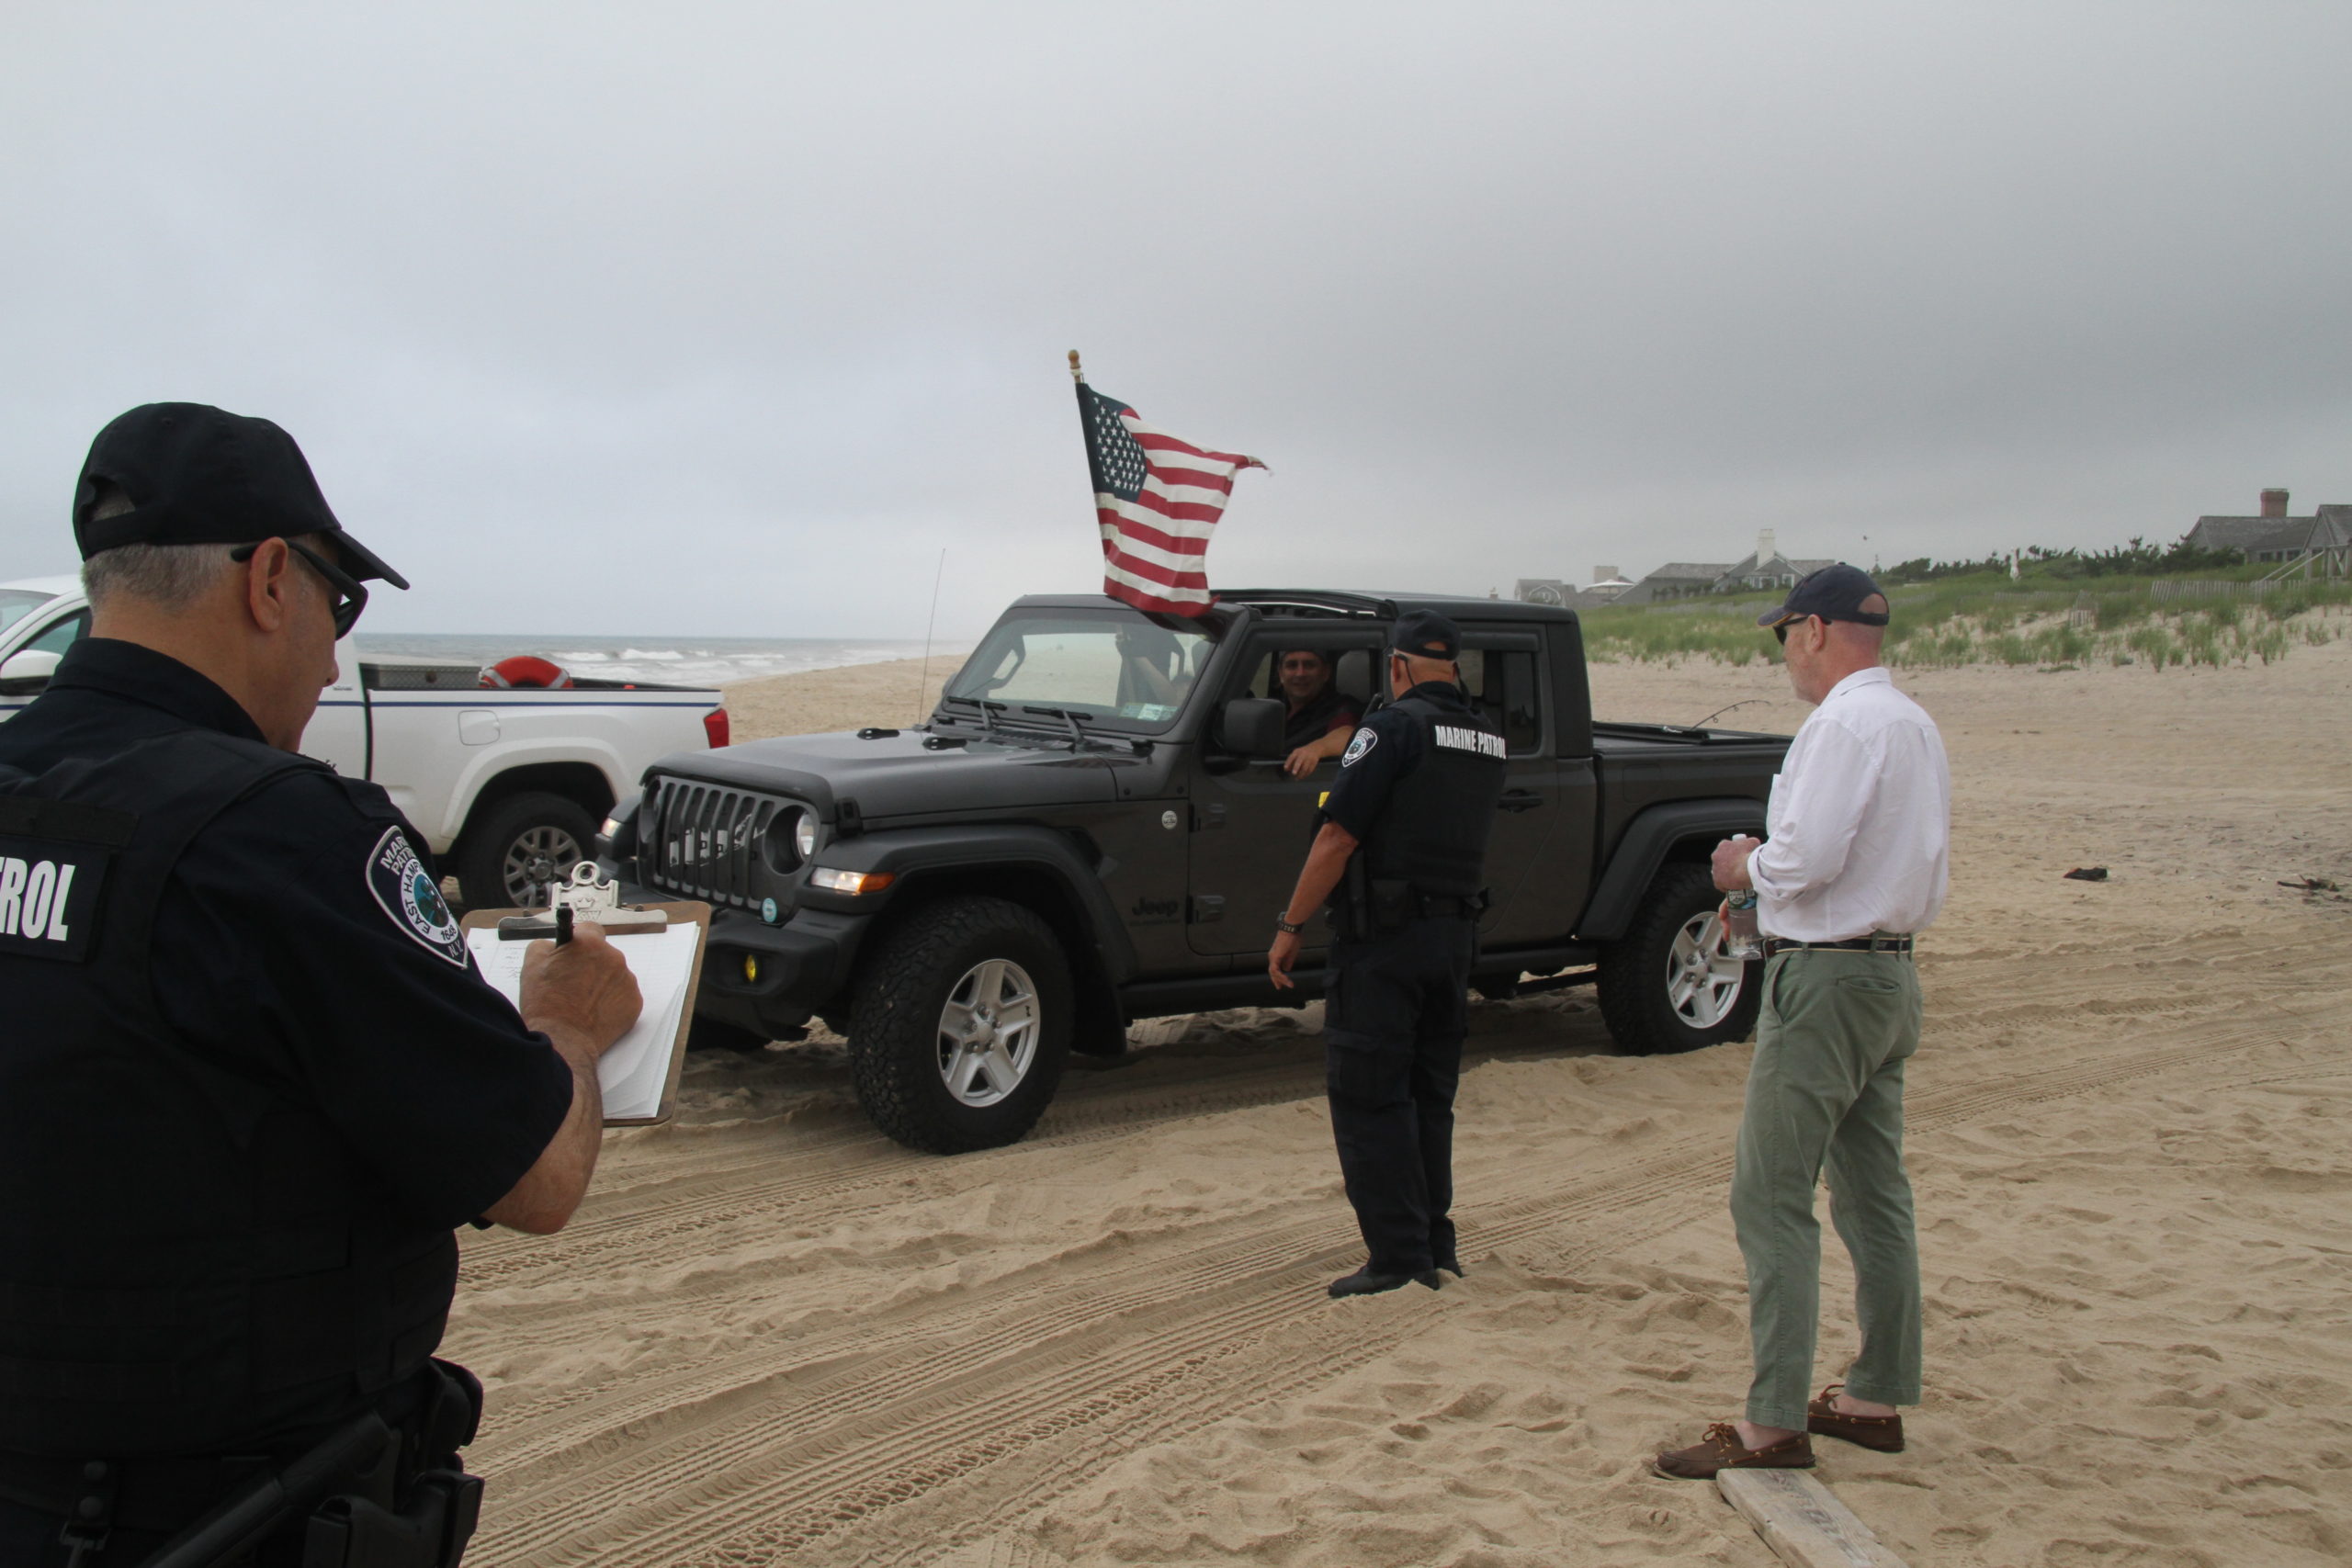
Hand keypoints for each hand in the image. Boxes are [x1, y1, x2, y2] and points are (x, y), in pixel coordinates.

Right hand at [520, 922, 642, 1056]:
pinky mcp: (634, 1002)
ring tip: (583, 1001)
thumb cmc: (545, 1004)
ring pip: (614, 975)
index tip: (574, 952)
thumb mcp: (532, 964)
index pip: (590, 929)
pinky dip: (611, 1001)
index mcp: (589, 943)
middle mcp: (614, 957)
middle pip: (604, 954)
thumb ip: (544, 945)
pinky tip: (595, 1012)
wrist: (563, 1039)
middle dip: (590, 964)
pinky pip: (623, 995)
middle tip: (574, 982)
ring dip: (602, 982)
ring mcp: (627, 980)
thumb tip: (554, 944)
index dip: (580, 940)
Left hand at [1267, 928, 1301, 989]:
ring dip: (1281, 980)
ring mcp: (1273, 956)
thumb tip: (1286, 970)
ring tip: (1290, 984)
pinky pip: (1275, 970)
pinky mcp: (1275, 956)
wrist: (1291, 928)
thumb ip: (1289, 961)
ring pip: (1274, 972)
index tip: (1281, 984)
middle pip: (1273, 971)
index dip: (1278, 977)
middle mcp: (1273, 956)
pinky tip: (1287, 980)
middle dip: (1277, 980)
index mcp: (1277, 955)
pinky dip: (1281, 976)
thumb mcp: (1292, 953)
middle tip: (1279, 988)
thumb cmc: (1293, 938)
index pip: (1275, 968)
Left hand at [1282, 745, 1318, 778]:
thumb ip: (1290, 761)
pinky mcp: (1314, 763)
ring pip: (1305, 768)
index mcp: (1297, 752)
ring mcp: (1309, 758)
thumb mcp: (1296, 753)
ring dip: (1300, 774)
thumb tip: (1286, 769)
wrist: (1315, 748)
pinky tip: (1302, 776)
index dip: (1288, 763)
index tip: (1285, 768)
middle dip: (1296, 768)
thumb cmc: (1303, 752)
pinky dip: (1305, 775)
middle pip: (1299, 761)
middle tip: (1293, 774)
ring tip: (1297, 778)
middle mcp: (1303, 754)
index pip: (1291, 757)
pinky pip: (1309, 770)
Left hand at [1711, 835, 1759, 892]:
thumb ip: (1749, 841)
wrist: (1748, 869)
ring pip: (1720, 872)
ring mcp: (1715, 869)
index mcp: (1723, 845)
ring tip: (1737, 878)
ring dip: (1726, 875)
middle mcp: (1716, 856)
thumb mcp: (1753, 842)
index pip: (1725, 849)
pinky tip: (1733, 887)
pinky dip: (1726, 886)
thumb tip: (1751, 843)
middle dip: (1728, 864)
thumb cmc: (1750, 855)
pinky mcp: (1717, 881)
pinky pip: (1720, 884)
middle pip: (1721, 860)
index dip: (1733, 853)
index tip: (1739, 857)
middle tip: (1738, 868)